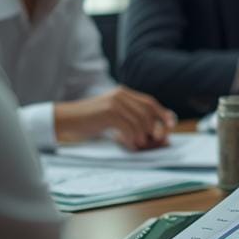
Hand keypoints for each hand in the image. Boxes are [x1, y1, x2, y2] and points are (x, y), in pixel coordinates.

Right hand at [54, 87, 175, 149]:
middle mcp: (121, 94)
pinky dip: (132, 139)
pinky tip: (129, 145)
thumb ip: (130, 119)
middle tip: (154, 142)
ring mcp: (114, 102)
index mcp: (123, 93)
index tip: (170, 125)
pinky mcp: (108, 112)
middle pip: (147, 111)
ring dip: (142, 136)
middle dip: (155, 128)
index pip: (149, 102)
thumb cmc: (90, 122)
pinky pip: (129, 127)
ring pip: (140, 120)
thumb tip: (154, 133)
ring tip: (138, 145)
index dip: (162, 113)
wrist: (67, 120)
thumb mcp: (112, 116)